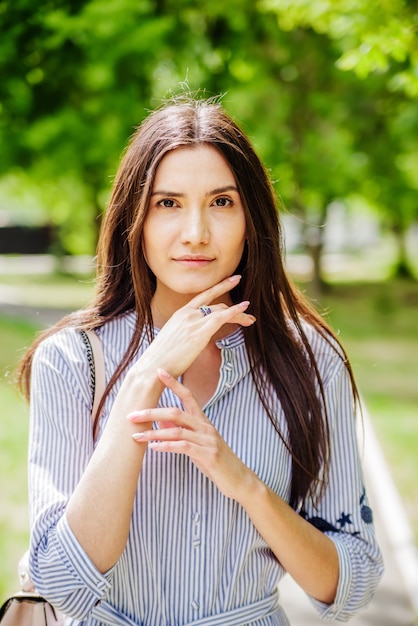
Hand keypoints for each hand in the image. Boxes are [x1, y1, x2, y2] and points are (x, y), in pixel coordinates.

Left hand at [128, 370, 256, 500]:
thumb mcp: (196, 444)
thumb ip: (180, 430)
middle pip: (176, 412)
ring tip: (136, 436)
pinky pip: (183, 447)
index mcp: (203, 421)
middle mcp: (206, 427)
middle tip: (132, 415)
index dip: (173, 383)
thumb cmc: (215, 461)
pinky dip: (166, 446)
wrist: (238, 479)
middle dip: (151, 413)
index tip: (158, 372)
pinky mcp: (208, 455)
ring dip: (154, 433)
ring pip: (176, 430)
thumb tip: (159, 419)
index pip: (188, 396)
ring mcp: (208, 440)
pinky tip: (154, 447)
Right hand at [133, 275, 255, 379]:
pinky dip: (235, 312)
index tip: (230, 281)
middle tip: (247, 305)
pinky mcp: (199, 333)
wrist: (152, 369)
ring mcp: (193, 321)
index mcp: (179, 314)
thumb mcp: (172, 341)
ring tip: (250, 319)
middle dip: (233, 306)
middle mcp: (186, 313)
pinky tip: (245, 310)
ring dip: (239, 314)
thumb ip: (183, 335)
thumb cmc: (161, 361)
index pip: (202, 297)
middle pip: (215, 303)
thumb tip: (190, 340)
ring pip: (221, 311)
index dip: (218, 288)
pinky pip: (221, 317)